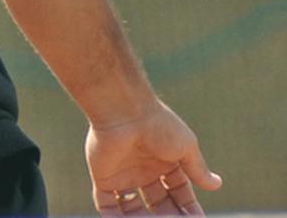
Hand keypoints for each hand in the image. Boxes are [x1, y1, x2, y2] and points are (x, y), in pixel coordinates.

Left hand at [86, 101, 221, 215]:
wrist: (125, 113)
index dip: (188, 208)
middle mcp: (143, 170)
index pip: (179, 192)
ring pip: (134, 208)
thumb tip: (216, 184)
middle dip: (168, 217)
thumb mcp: (185, 147)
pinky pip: (107, 205)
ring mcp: (123, 175)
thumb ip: (197, 169)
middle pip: (158, 203)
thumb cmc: (158, 125)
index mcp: (164, 162)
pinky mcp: (103, 178)